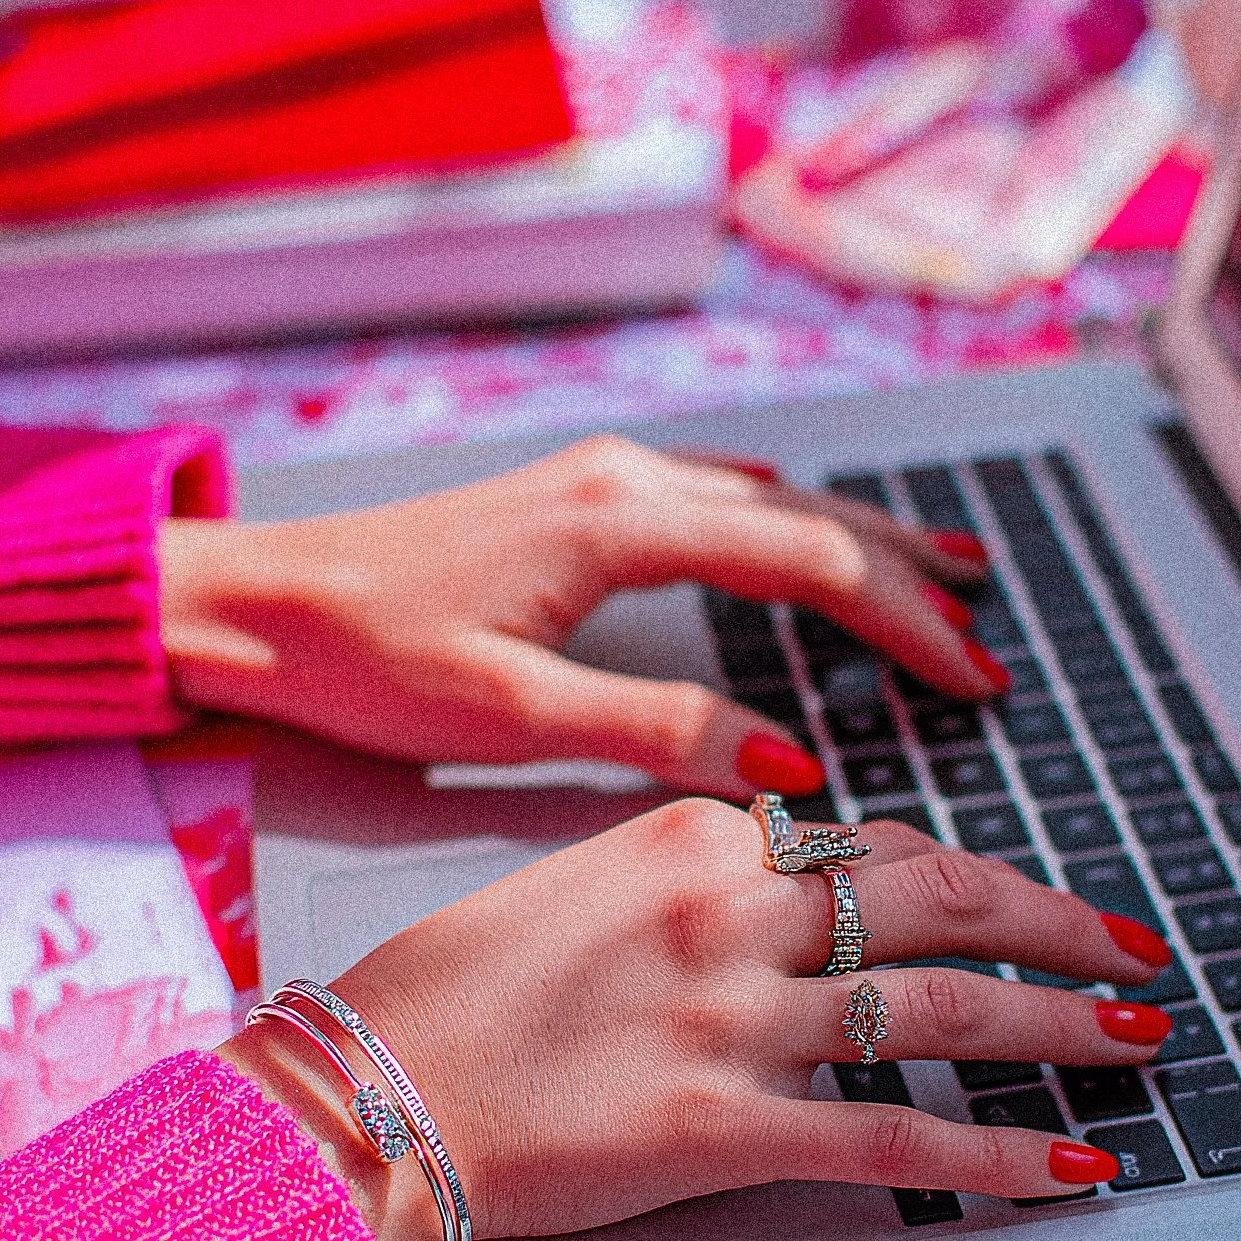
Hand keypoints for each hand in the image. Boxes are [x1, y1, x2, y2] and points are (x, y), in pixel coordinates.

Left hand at [158, 434, 1003, 798]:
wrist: (253, 601)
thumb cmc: (362, 661)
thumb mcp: (509, 719)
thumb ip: (656, 734)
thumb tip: (792, 761)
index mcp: (617, 526)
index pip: (804, 562)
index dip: (903, 620)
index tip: (973, 676)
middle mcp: (622, 481)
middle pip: (806, 518)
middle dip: (907, 580)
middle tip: (988, 641)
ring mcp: (600, 479)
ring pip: (768, 500)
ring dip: (861, 541)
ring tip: (949, 576)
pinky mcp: (575, 497)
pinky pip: (719, 497)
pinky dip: (791, 526)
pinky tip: (814, 538)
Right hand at [224, 806, 1172, 1240]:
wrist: (357, 1088)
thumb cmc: (441, 993)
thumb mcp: (573, 883)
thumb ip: (689, 881)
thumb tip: (781, 896)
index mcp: (694, 836)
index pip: (874, 841)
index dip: (970, 876)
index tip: (1022, 899)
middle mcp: (731, 910)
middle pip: (942, 897)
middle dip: (1057, 919)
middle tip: (1132, 946)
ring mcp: (734, 1019)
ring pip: (945, 1010)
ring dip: (1062, 1024)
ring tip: (1140, 1037)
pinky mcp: (724, 1129)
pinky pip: (896, 1142)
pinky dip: (1001, 1157)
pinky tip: (1072, 1168)